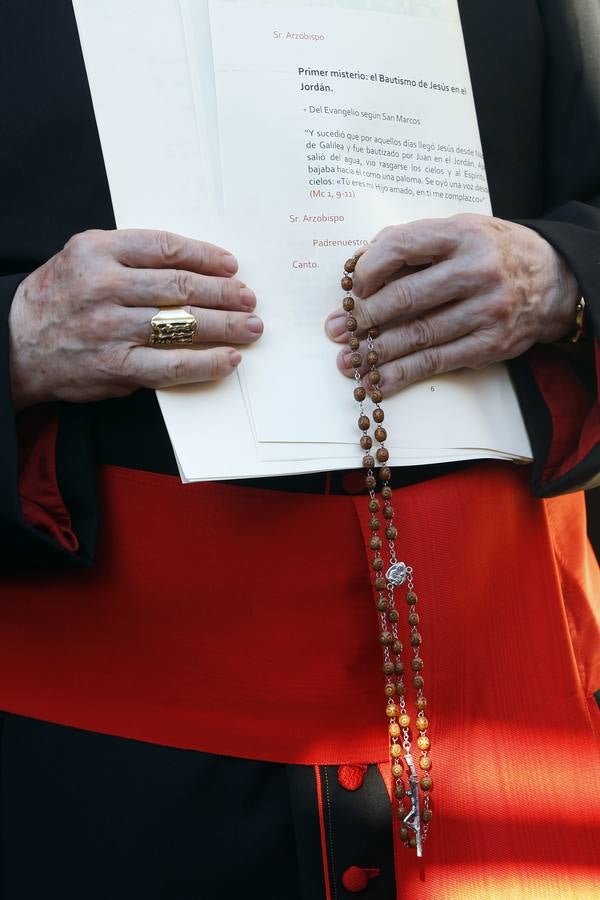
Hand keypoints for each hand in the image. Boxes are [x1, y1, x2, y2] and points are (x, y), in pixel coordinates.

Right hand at [8, 229, 262, 410]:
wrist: (16, 343)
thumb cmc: (58, 298)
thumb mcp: (82, 258)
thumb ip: (129, 255)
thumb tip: (192, 265)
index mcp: (97, 250)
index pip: (166, 248)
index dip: (206, 256)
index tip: (231, 265)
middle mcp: (105, 286)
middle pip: (182, 286)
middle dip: (225, 293)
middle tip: (249, 298)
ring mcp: (112, 328)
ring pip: (183, 324)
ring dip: (226, 326)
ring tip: (251, 327)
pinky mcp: (117, 365)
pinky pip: (172, 364)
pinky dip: (206, 363)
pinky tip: (228, 359)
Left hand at [325, 214, 579, 395]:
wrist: (554, 281)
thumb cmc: (492, 253)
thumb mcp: (460, 231)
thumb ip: (414, 243)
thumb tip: (359, 267)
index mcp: (462, 234)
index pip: (402, 247)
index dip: (368, 269)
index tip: (352, 287)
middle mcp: (476, 271)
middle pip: (407, 297)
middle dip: (363, 317)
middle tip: (335, 330)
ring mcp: (486, 310)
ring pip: (418, 335)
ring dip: (375, 353)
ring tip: (346, 362)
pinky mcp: (489, 344)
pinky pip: (436, 362)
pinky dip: (401, 375)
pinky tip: (376, 382)